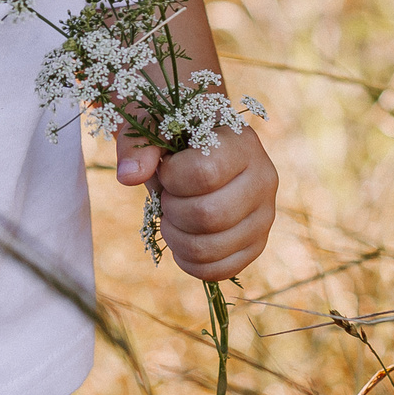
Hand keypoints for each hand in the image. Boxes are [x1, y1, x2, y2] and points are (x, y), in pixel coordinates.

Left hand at [115, 122, 276, 280]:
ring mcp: (264, 216)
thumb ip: (138, 144)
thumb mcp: (150, 124)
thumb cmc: (172, 131)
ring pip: (211, 247)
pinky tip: (180, 239)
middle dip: (172, 209)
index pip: (205, 173)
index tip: (166, 169)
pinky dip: (188, 261)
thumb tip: (129, 176)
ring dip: (175, 237)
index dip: (172, 177)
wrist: (195, 145)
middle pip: (209, 215)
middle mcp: (264, 179)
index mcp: (242, 142)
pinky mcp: (256, 245)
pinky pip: (220, 270)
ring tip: (171, 217)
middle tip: (166, 197)